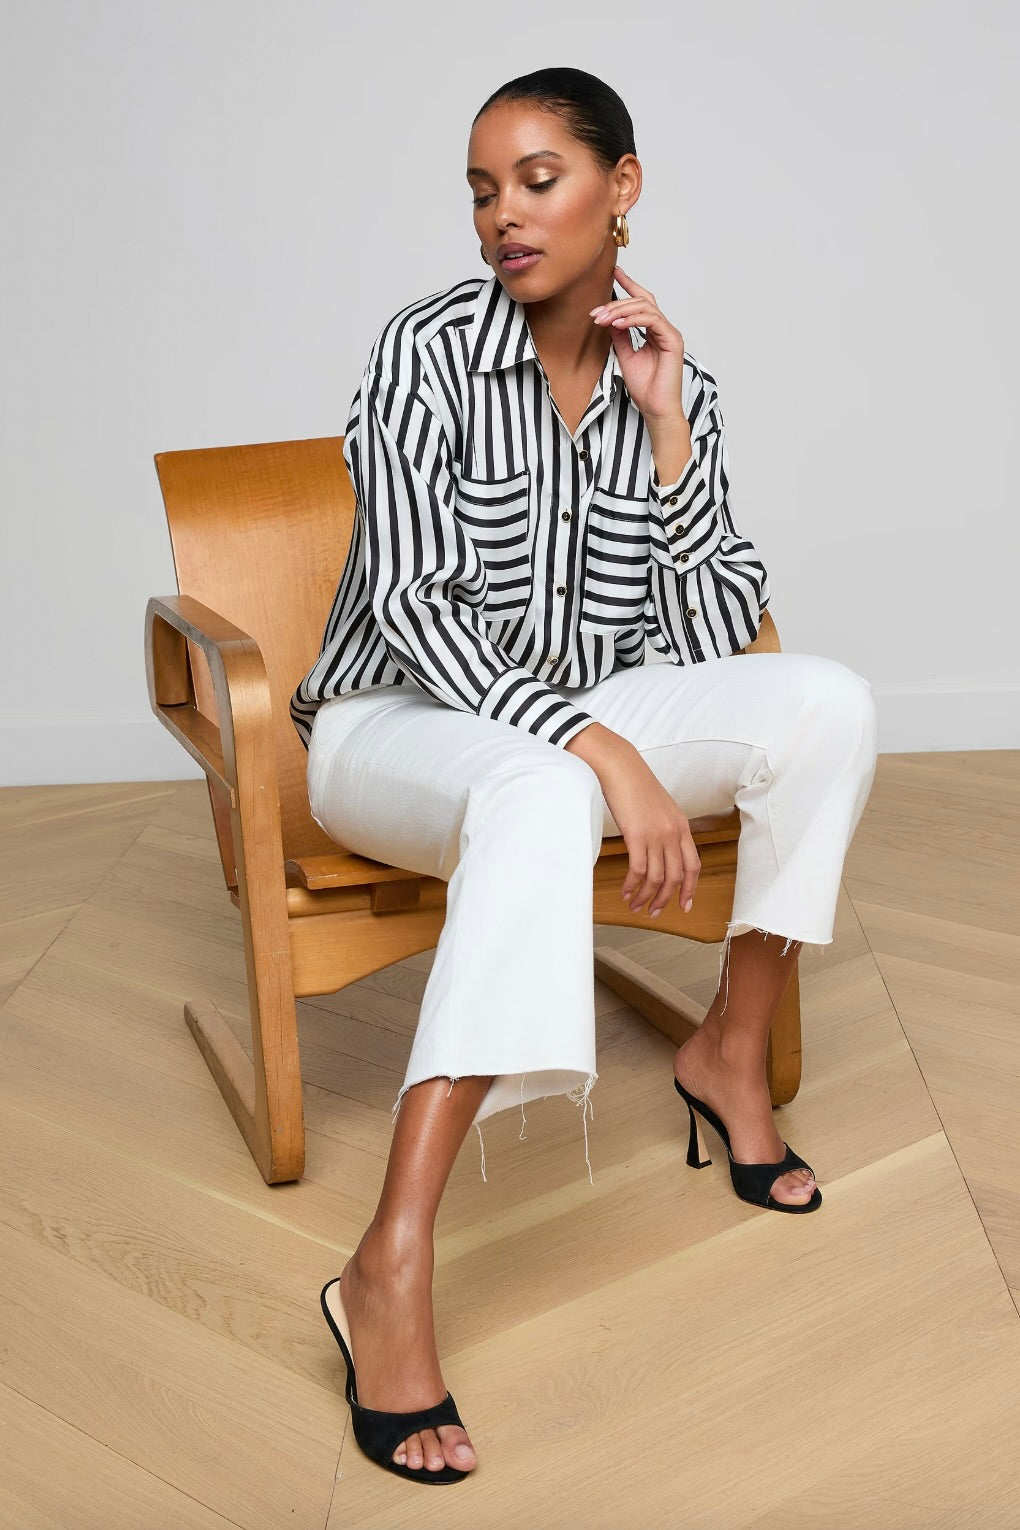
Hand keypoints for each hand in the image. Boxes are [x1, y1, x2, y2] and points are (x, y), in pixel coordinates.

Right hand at [565, 724, 700, 917]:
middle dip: (665, 899)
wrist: (619, 766)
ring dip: (646, 896)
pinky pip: (638, 870)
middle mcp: (673, 833)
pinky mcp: (637, 836)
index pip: (693, 865)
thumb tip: (659, 849)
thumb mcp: (659, 807)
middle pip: (676, 877)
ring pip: (656, 878)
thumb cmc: (634, 784)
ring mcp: (656, 835)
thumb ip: (664, 828)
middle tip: (654, 912)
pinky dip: (633, 886)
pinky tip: (626, 892)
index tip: (684, 905)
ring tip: (635, 906)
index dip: (690, 888)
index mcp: (682, 826)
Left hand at [590, 263, 685, 426]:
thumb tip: (610, 319)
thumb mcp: (625, 356)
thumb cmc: (645, 388)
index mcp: (655, 332)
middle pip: (642, 301)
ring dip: (620, 311)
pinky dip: (633, 320)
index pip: (642, 302)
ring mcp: (670, 333)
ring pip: (645, 308)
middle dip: (617, 302)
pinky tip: (617, 324)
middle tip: (596, 311)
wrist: (656, 409)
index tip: (614, 273)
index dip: (629, 285)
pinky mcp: (673, 340)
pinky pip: (652, 320)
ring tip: (602, 319)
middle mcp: (664, 329)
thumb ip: (620, 336)